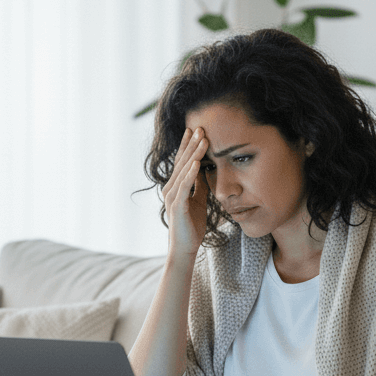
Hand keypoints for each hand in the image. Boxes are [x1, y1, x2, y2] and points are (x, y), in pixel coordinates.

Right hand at [161, 127, 208, 257]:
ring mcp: (172, 197)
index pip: (182, 162)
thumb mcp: (198, 201)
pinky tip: (197, 162)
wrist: (185, 247)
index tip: (196, 129)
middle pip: (182, 162)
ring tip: (203, 140)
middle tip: (201, 127)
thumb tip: (205, 171)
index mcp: (175, 187)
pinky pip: (184, 187)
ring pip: (184, 171)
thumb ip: (199, 186)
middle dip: (192, 144)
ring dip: (194, 154)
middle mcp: (170, 189)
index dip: (188, 146)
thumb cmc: (191, 226)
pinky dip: (190, 174)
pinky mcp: (177, 206)